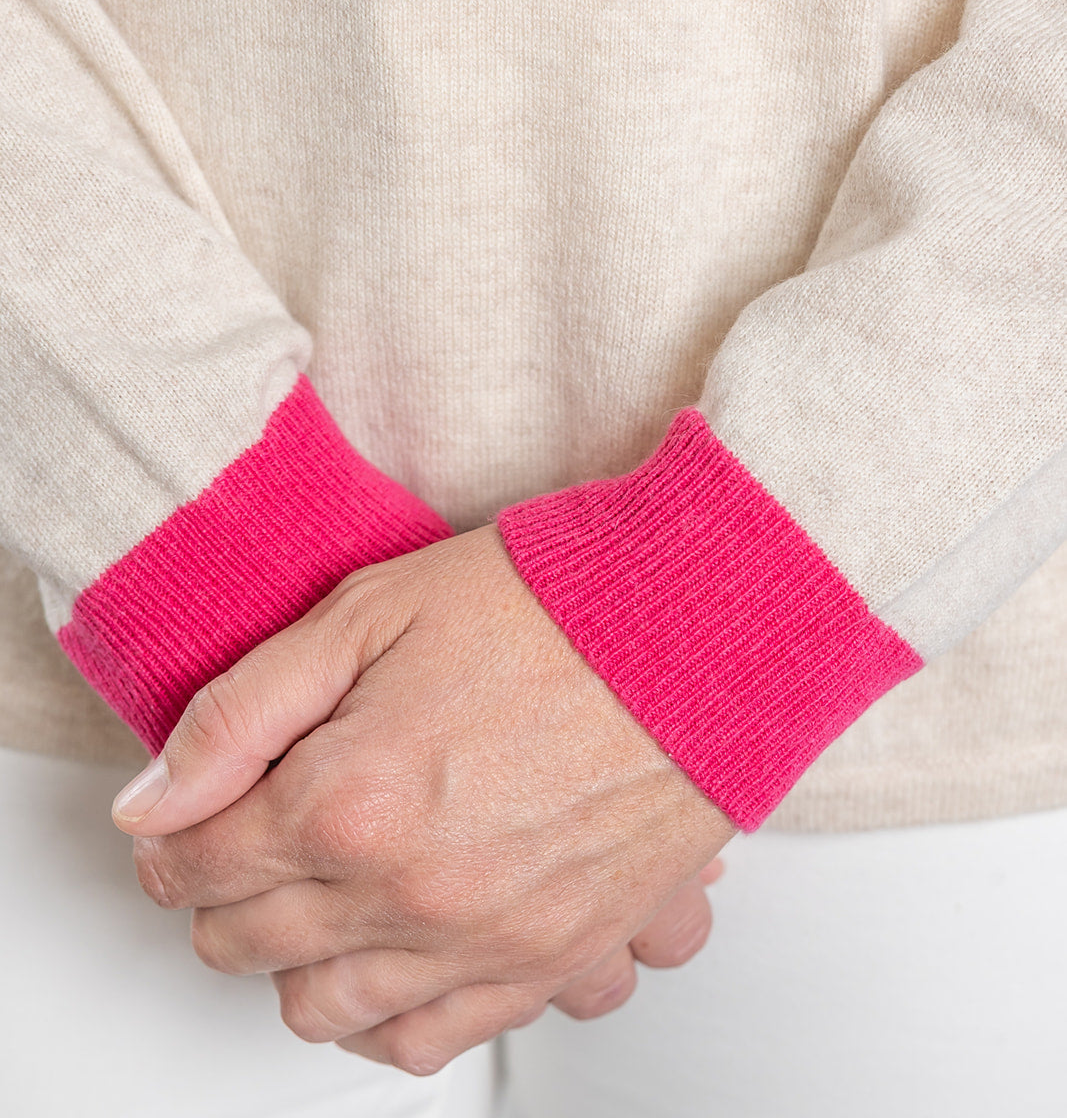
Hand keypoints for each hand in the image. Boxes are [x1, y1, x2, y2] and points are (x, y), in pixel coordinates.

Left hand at [113, 526, 734, 1073]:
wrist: (693, 631)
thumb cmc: (550, 606)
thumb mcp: (369, 611)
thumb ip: (241, 712)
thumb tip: (153, 798)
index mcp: (349, 797)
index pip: (192, 862)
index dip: (170, 835)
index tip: (181, 816)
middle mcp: (408, 891)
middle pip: (245, 940)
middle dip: (217, 891)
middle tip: (238, 840)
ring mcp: (481, 941)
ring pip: (321, 1009)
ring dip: (291, 959)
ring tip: (310, 896)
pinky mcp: (548, 963)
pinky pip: (427, 1045)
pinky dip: (383, 1019)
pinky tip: (384, 960)